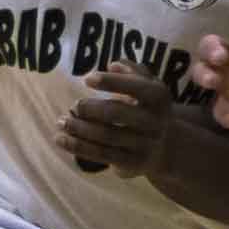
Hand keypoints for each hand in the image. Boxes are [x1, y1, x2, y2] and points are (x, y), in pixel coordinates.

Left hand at [56, 63, 174, 180]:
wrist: (168, 147)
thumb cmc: (148, 109)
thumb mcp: (149, 86)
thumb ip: (133, 71)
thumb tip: (113, 65)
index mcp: (159, 98)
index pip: (137, 87)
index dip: (111, 82)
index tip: (87, 79)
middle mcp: (155, 122)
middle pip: (118, 113)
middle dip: (91, 108)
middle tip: (74, 105)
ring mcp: (144, 144)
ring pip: (106, 136)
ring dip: (79, 128)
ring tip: (61, 121)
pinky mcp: (131, 162)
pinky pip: (101, 154)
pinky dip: (78, 146)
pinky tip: (61, 139)